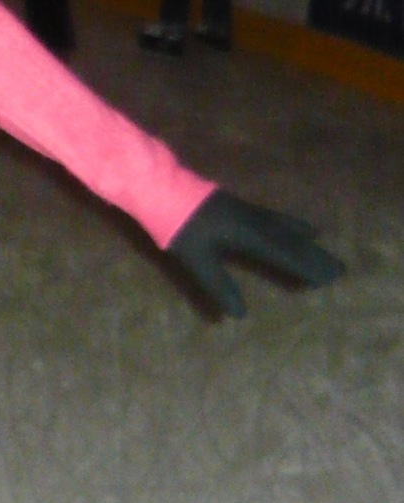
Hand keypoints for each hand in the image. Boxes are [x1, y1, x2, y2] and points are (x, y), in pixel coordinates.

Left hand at [168, 190, 344, 318]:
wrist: (162, 189)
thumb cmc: (178, 227)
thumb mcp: (196, 260)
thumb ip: (218, 286)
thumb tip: (239, 314)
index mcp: (248, 235)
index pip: (284, 254)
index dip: (306, 267)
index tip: (328, 278)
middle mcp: (254, 221)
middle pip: (290, 240)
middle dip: (314, 255)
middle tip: (339, 268)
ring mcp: (247, 211)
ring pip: (283, 227)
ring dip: (303, 238)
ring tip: (321, 243)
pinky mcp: (238, 205)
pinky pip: (273, 217)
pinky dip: (288, 223)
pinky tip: (286, 223)